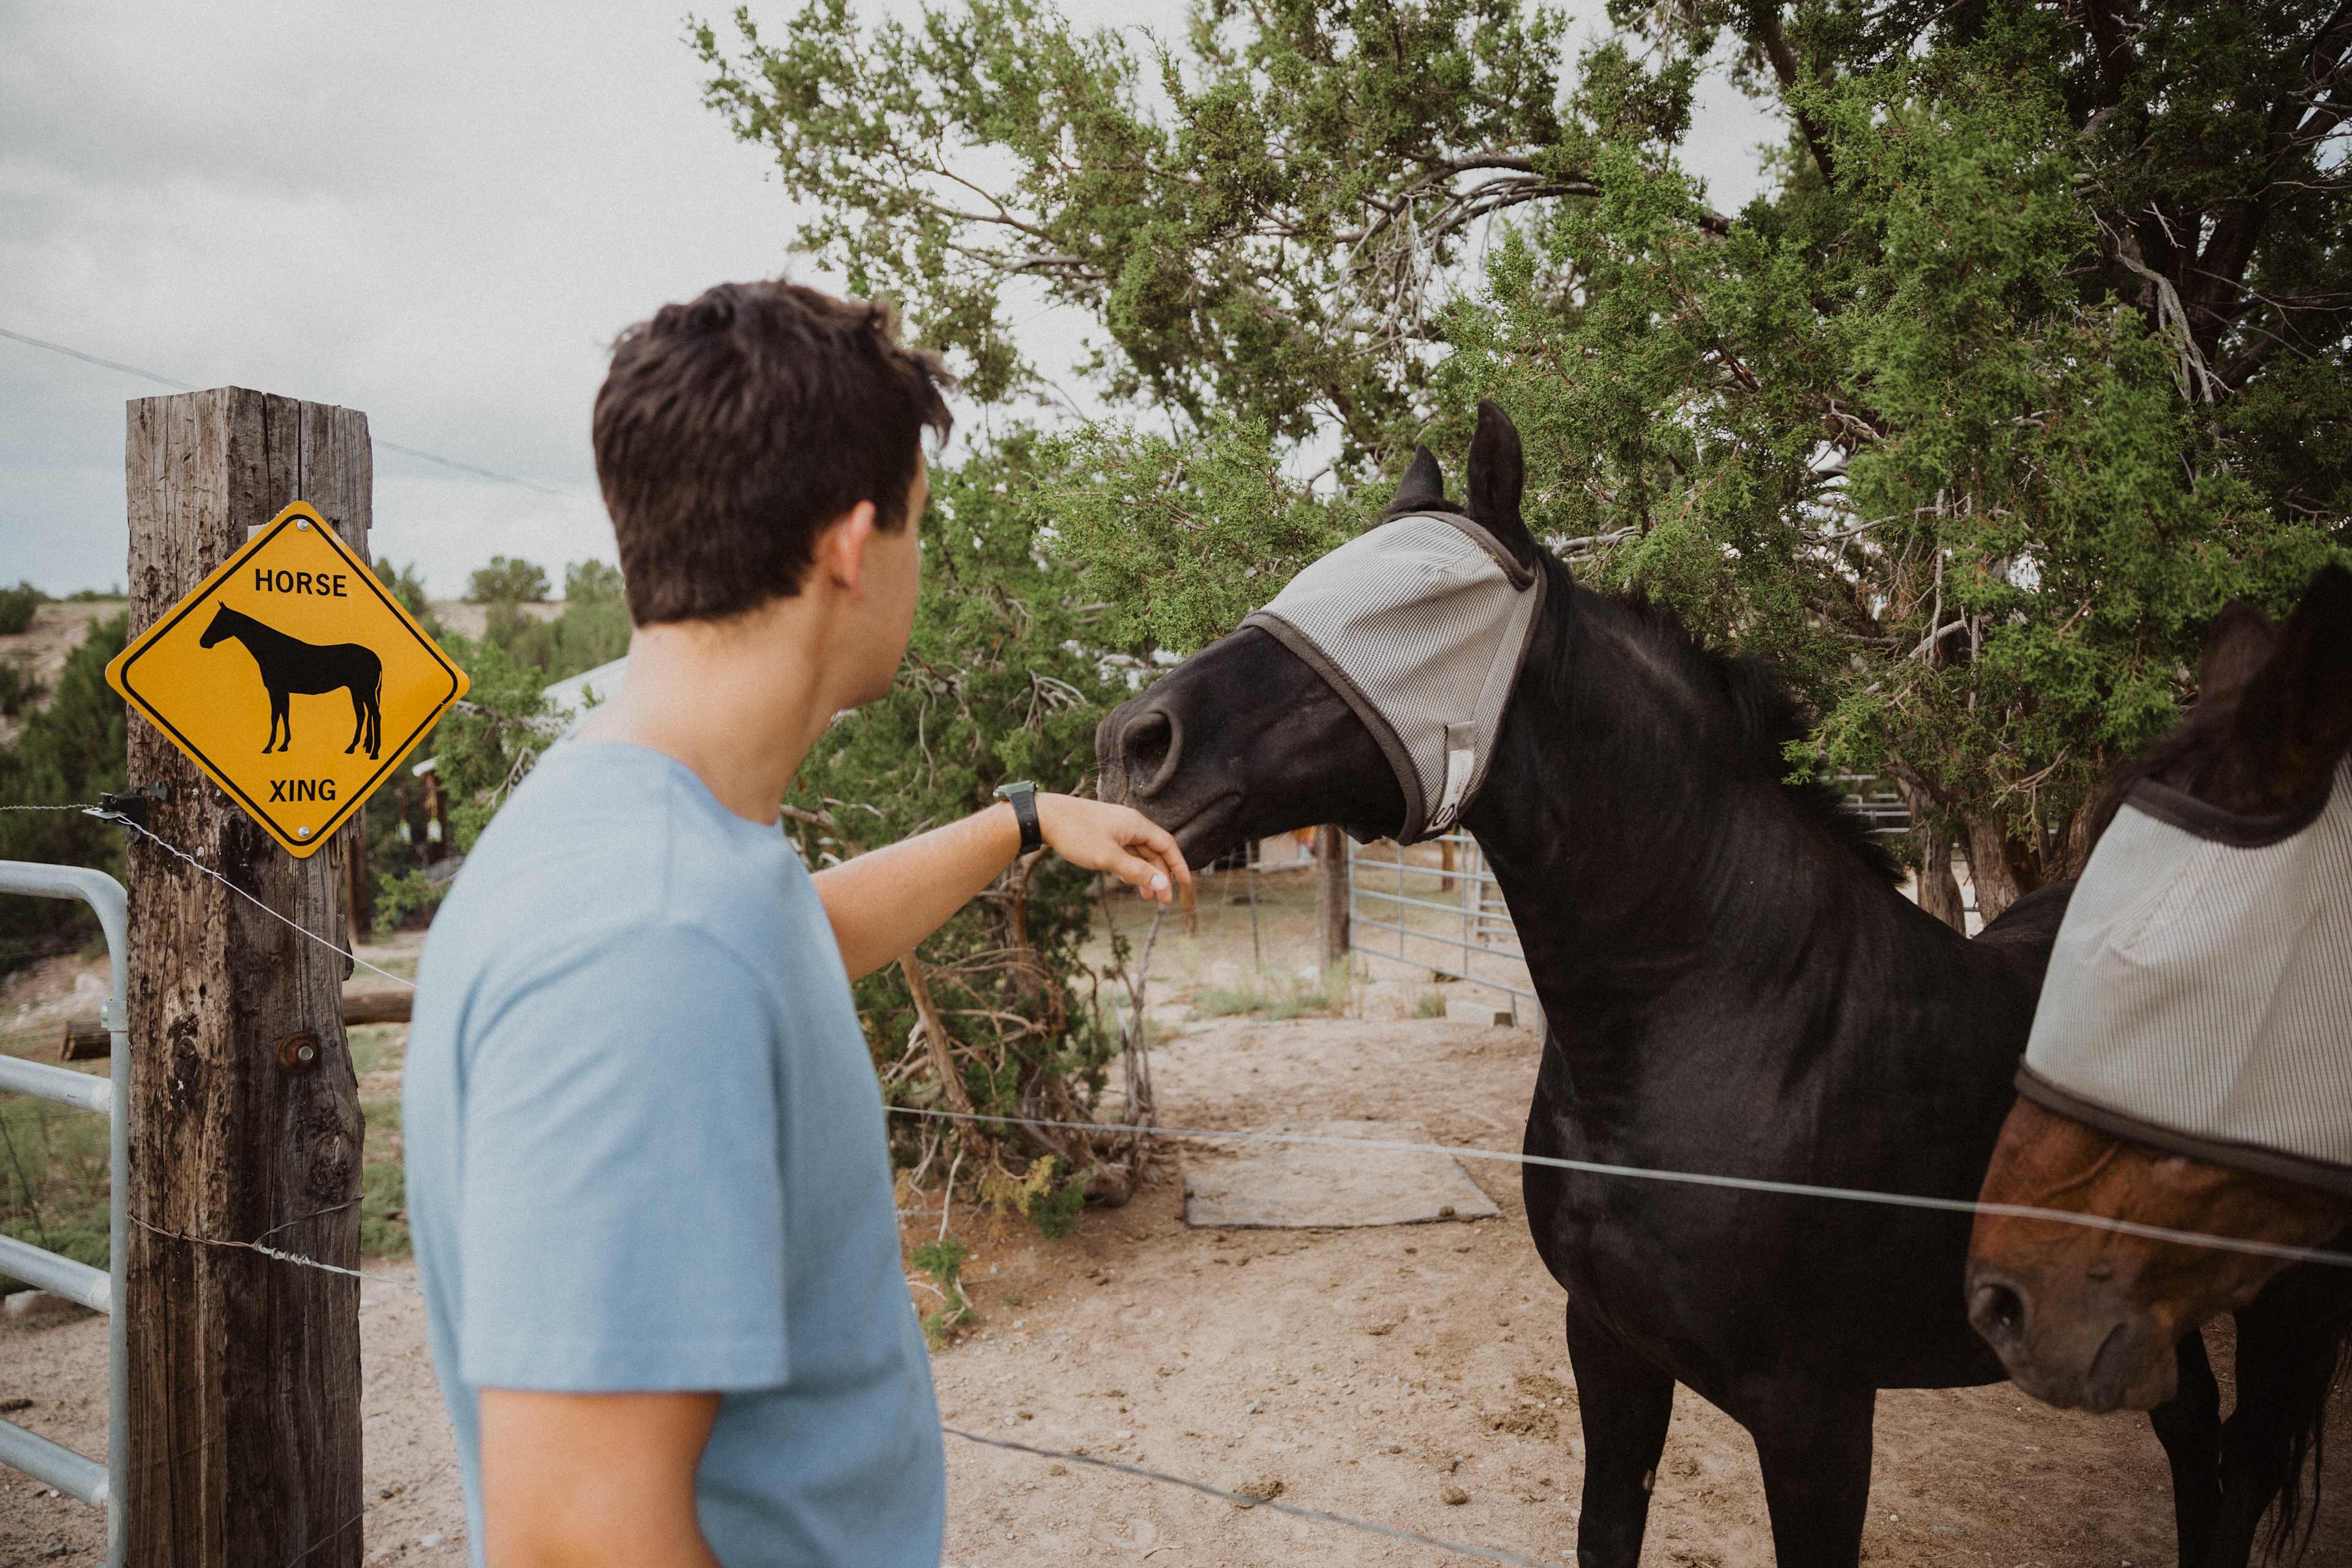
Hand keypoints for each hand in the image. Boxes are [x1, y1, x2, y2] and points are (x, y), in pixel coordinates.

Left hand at [1034, 794, 1192, 905]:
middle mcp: (1130, 824)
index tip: (1185, 885)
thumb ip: (1137, 871)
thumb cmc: (1076, 833)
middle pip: (1154, 851)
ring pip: (1139, 853)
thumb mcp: (1108, 857)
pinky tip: (1127, 881)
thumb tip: (1164, 884)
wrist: (1045, 817)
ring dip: (1145, 874)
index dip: (1179, 865)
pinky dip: (1129, 867)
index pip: (1167, 845)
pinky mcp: (1103, 834)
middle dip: (1161, 876)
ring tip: (1147, 897)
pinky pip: (1124, 852)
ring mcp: (1116, 829)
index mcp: (1136, 825)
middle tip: (1163, 901)